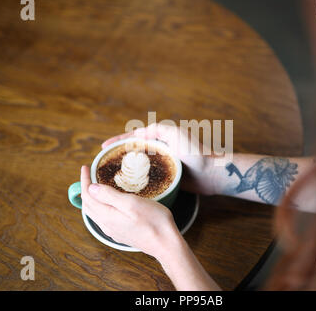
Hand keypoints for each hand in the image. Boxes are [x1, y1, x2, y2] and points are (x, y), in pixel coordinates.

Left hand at [80, 166, 181, 258]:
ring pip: (95, 213)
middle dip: (86, 189)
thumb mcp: (131, 203)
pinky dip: (100, 207)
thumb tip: (91, 188)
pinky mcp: (121, 233)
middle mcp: (107, 225)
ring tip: (95, 186)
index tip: (85, 167)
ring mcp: (114, 230)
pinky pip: (103, 219)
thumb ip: (109, 196)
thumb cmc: (153, 221)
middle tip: (89, 174)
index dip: (84, 181)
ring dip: (92, 199)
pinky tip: (108, 204)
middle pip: (88, 205)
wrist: (166, 244)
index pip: (88, 196)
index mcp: (107, 215)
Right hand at [101, 123, 215, 194]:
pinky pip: (147, 179)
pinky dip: (136, 181)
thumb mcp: (177, 134)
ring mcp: (162, 165)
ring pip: (138, 166)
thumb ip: (158, 129)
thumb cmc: (196, 153)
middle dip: (118, 155)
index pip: (134, 137)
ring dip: (125, 170)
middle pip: (133, 152)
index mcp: (160, 138)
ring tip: (110, 176)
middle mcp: (159, 150)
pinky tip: (127, 187)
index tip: (104, 147)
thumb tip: (138, 132)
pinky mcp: (166, 178)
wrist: (212, 174)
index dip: (118, 142)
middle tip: (103, 163)